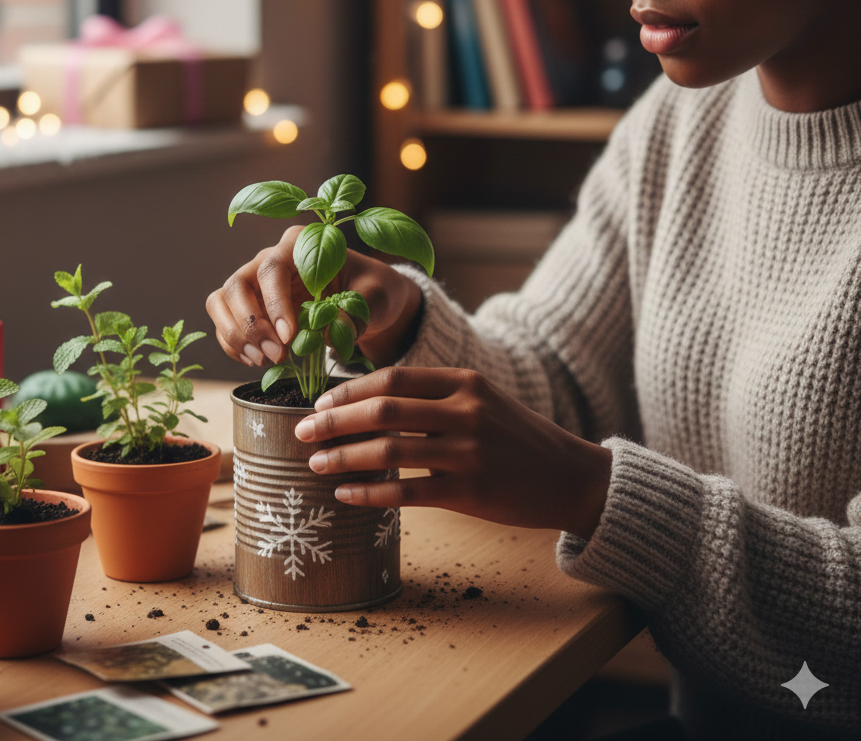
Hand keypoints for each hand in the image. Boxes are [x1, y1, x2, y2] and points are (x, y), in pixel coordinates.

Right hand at [206, 225, 422, 368]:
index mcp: (299, 244)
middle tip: (277, 355)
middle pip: (237, 285)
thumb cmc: (372, 290)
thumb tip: (329, 331)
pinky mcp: (249, 309)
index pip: (272, 268)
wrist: (369, 302)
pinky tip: (257, 361)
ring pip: (221, 302)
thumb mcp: (375, 297)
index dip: (274, 303)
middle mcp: (269, 259)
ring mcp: (255, 285)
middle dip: (250, 324)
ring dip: (236, 335)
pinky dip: (234, 346)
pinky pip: (225, 324)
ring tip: (264, 360)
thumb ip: (355, 311)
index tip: (289, 336)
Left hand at [293, 367, 611, 537]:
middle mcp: (464, 411)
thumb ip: (435, 396)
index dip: (349, 390)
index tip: (319, 402)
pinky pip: (407, 492)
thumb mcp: (483, 399)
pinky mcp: (470, 492)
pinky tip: (347, 495)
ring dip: (343, 457)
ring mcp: (468, 452)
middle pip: (383, 410)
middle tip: (302, 432)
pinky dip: (371, 493)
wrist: (571, 476)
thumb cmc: (518, 436)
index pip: (393, 378)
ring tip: (316, 465)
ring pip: (389, 451)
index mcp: (464, 381)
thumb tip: (368, 403)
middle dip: (334, 421)